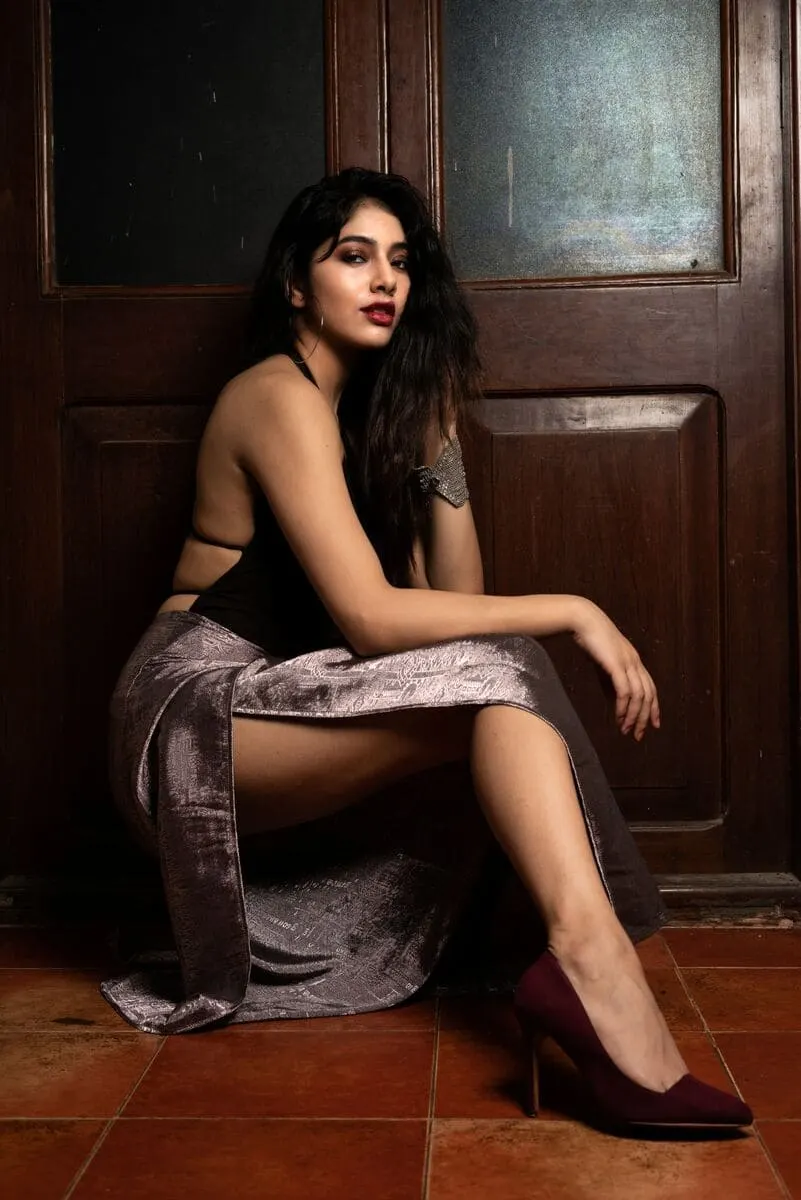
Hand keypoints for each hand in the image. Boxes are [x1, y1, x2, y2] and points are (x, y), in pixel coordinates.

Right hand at [571, 601, 660, 740]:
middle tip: (638, 735)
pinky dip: (624, 706)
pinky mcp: (617, 664)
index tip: (653, 724)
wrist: (583, 620)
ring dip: (634, 716)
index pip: (651, 688)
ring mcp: (628, 663)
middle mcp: (636, 663)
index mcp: (635, 661)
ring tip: (626, 729)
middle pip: (648, 695)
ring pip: (639, 696)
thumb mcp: (604, 663)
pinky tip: (619, 716)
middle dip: (645, 718)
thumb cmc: (591, 639)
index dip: (654, 708)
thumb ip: (611, 680)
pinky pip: (625, 690)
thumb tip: (615, 701)